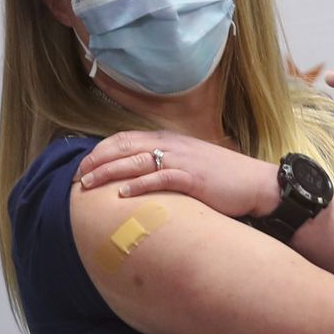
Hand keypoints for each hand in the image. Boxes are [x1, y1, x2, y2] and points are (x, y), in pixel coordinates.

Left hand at [75, 130, 278, 218]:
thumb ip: (160, 162)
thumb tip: (131, 175)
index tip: (82, 165)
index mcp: (166, 139)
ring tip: (87, 185)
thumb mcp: (185, 162)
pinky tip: (121, 195)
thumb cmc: (219, 177)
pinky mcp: (192, 178)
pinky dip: (138, 186)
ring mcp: (181, 161)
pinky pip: (159, 179)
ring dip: (107, 173)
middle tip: (76, 176)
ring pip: (134, 162)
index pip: (123, 139)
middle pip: (122, 148)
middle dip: (96, 162)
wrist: (257, 184)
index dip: (99, 151)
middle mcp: (170, 145)